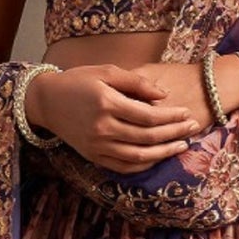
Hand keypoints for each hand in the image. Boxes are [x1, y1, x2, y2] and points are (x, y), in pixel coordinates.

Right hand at [26, 63, 202, 173]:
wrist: (46, 101)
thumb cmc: (78, 81)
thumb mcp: (106, 71)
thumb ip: (137, 82)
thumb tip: (164, 95)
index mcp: (107, 103)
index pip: (148, 115)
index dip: (171, 116)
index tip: (187, 112)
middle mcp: (102, 128)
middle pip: (148, 137)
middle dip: (174, 133)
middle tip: (192, 127)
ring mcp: (97, 146)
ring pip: (139, 156)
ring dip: (164, 152)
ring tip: (182, 145)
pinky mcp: (93, 157)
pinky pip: (124, 167)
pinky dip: (144, 165)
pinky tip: (158, 157)